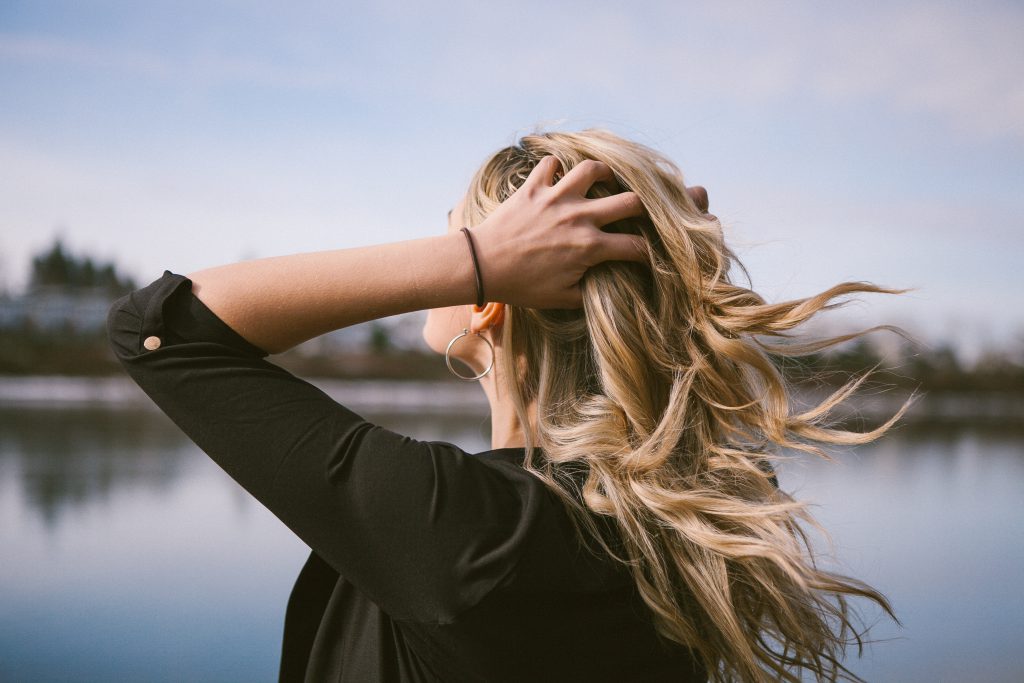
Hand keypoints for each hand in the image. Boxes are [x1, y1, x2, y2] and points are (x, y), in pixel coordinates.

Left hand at [469, 156, 648, 308]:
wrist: (482, 266)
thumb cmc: (521, 286)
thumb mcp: (561, 298)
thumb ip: (590, 292)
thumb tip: (607, 286)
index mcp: (589, 247)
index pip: (635, 247)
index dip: (647, 253)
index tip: (644, 255)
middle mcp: (579, 217)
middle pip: (630, 201)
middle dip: (641, 208)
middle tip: (634, 213)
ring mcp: (556, 198)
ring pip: (594, 169)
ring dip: (604, 174)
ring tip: (604, 180)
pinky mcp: (533, 187)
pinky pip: (551, 163)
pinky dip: (556, 167)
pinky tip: (558, 176)